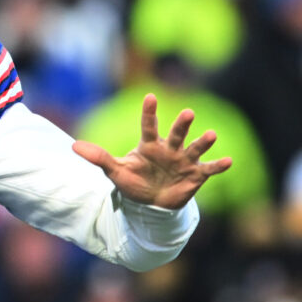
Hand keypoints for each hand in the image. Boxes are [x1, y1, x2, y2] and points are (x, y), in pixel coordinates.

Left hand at [72, 93, 231, 210]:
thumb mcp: (115, 171)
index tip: (150, 97)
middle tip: (188, 112)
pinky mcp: (195, 176)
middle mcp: (169, 149)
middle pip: (175, 134)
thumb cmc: (134, 183)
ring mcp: (184, 161)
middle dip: (182, 125)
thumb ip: (98, 157)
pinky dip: (218, 165)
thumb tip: (73, 146)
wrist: (151, 204)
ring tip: (212, 134)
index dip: (149, 112)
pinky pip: (209, 169)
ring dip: (203, 142)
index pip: (148, 126)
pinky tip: (228, 160)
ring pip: (194, 149)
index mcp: (149, 146)